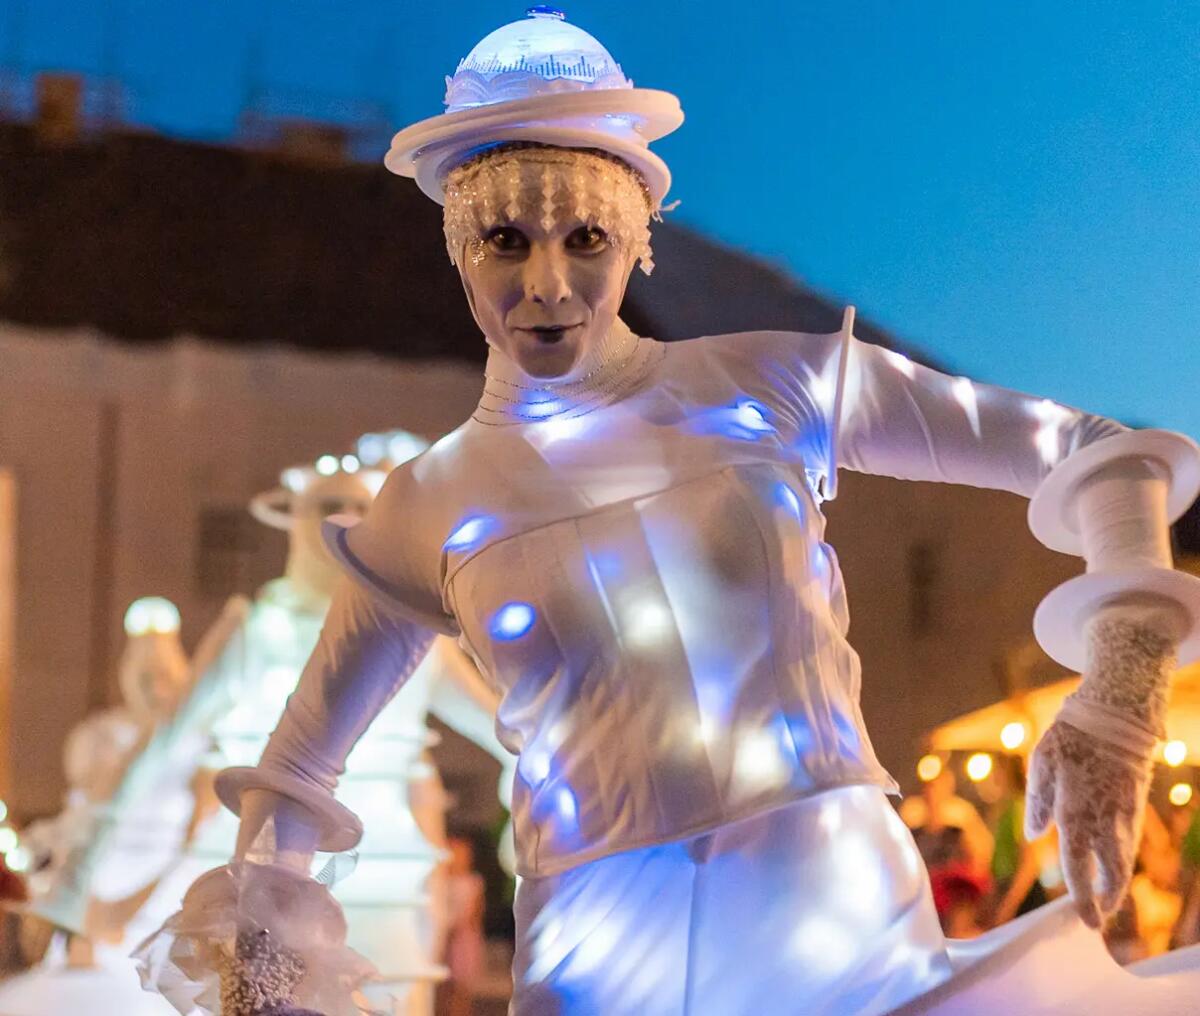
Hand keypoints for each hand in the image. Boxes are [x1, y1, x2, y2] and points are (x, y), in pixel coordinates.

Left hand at [1024, 718, 1151, 927]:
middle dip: (1107, 901)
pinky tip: (1112, 868)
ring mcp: (1123, 815)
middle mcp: (1103, 820)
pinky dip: (1121, 862)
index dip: (1082, 896)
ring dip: (1116, 885)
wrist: (1113, 719)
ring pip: (1124, 861)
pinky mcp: (1134, 808)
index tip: (1086, 919)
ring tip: (1104, 901)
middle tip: (1098, 919)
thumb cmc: (1068, 741)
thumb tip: (1036, 836)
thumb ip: (1038, 804)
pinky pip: (1129, 843)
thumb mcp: (1041, 767)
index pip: (1078, 865)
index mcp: (1074, 812)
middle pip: (1112, 873)